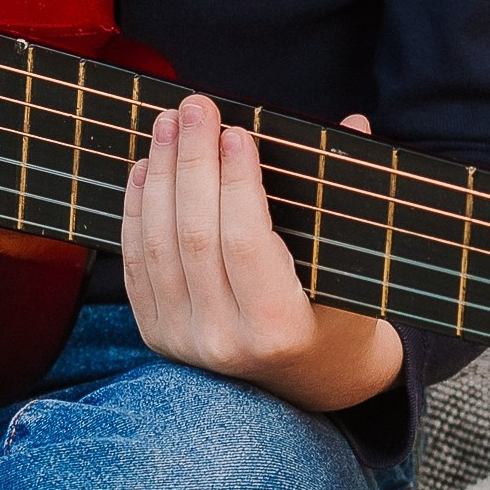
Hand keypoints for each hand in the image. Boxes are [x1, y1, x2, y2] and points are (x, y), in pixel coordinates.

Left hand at [122, 95, 402, 415]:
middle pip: (196, 235)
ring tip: (167, 124)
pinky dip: (136, 211)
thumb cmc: (338, 315)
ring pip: (160, 244)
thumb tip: (353, 123)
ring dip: (160, 175)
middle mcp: (225, 341)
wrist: (308, 382)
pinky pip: (136, 264)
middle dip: (192, 161)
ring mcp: (184, 341)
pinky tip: (144, 168)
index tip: (237, 131)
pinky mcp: (156, 335)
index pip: (246, 242)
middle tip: (195, 107)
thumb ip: (347, 195)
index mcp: (281, 328)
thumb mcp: (352, 268)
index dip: (237, 183)